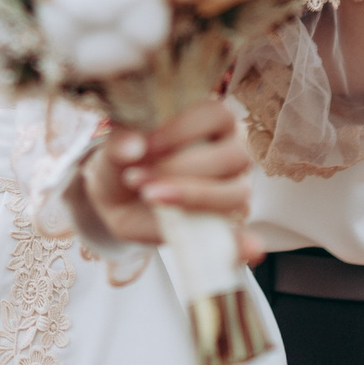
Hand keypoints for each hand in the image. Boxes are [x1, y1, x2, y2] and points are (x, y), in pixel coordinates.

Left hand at [82, 100, 264, 261]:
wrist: (119, 198)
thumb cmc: (126, 162)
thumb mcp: (115, 151)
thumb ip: (120, 145)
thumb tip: (133, 146)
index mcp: (211, 119)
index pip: (215, 115)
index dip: (183, 129)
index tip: (145, 145)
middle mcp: (231, 149)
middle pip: (231, 156)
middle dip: (182, 168)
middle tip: (138, 177)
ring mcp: (233, 187)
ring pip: (234, 193)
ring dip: (193, 197)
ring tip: (151, 197)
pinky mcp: (227, 224)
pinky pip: (240, 236)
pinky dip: (243, 243)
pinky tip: (249, 249)